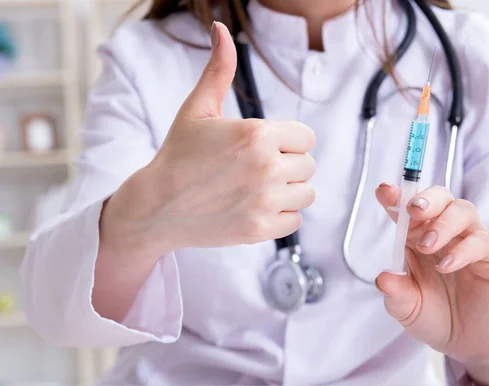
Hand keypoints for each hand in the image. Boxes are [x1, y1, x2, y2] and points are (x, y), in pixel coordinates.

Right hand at [102, 22, 315, 254]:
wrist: (156, 206)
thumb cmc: (178, 155)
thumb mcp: (197, 109)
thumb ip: (219, 70)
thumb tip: (222, 28)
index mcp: (257, 134)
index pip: (306, 137)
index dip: (287, 141)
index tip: (264, 147)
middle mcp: (266, 167)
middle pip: (308, 165)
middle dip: (287, 165)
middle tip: (256, 169)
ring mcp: (264, 201)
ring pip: (306, 193)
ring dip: (288, 191)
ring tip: (260, 188)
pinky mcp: (260, 230)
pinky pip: (296, 220)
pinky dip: (281, 216)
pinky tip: (257, 207)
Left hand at [375, 184, 488, 365]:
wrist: (466, 343)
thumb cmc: (434, 317)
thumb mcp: (407, 309)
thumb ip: (395, 294)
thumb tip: (383, 278)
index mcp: (417, 237)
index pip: (407, 209)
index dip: (396, 196)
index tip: (384, 192)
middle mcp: (444, 233)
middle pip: (440, 198)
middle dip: (426, 198)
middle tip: (413, 211)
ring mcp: (470, 242)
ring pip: (463, 211)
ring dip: (443, 223)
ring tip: (427, 246)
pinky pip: (482, 242)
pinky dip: (463, 250)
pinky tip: (446, 266)